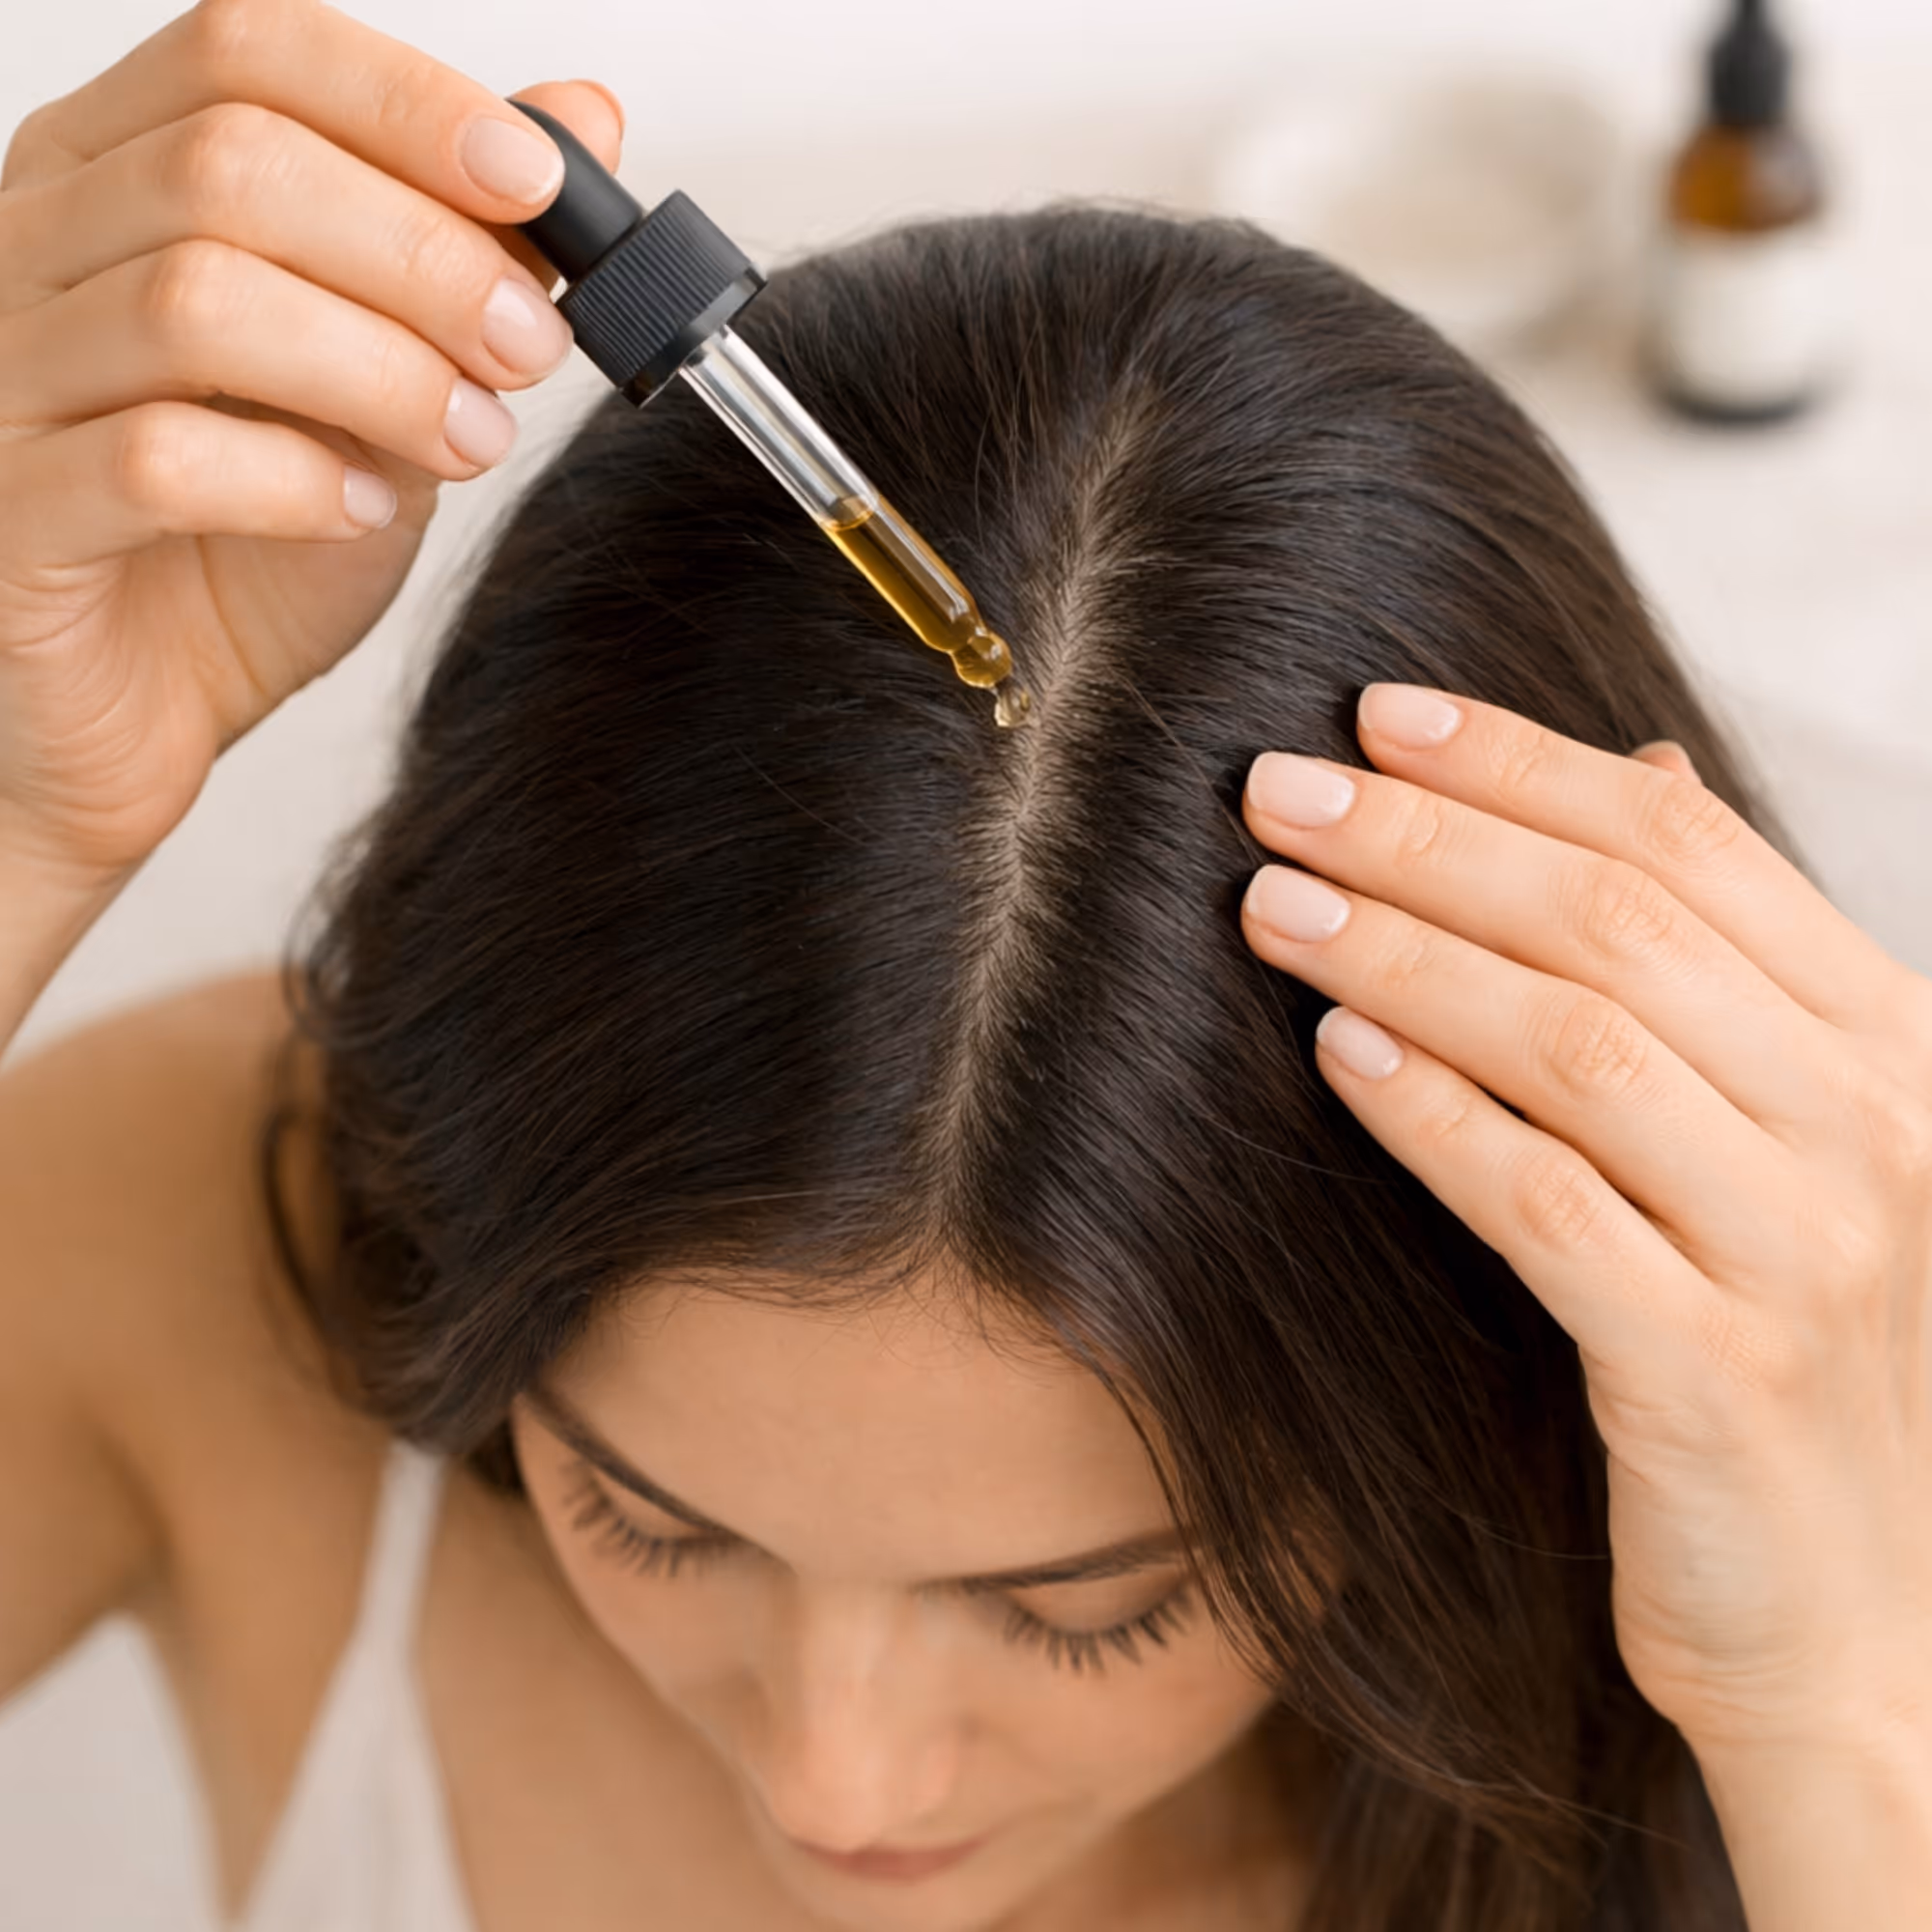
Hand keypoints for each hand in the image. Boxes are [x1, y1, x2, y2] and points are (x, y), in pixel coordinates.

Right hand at [0, 0, 621, 878]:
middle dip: (423, 257)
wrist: (133, 713)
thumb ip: (463, 253)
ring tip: (469, 441)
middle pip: (230, 166)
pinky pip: (152, 460)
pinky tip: (363, 509)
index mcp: (115, 178)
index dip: (407, 102)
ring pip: (194, 301)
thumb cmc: (235, 551)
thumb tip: (583, 121)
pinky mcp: (11, 512)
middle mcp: (33, 246)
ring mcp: (3, 376)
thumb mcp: (380, 382)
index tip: (538, 181)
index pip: (246, 52)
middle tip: (527, 349)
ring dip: (380, 370)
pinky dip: (294, 481)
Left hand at [1239, 683, 1931, 1757]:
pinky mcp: (1718, 1373)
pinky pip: (1546, 1203)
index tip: (1375, 714)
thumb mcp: (1793, 1139)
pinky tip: (1335, 1050)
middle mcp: (1873, 1125)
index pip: (1688, 847)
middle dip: (1429, 837)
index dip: (1522, 762)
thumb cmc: (1795, 1354)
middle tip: (1275, 787)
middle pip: (1616, 924)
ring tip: (1269, 901)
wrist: (1869, 1624)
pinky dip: (1432, 1113)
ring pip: (1578, 1043)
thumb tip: (1643, 770)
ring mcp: (1809, 1250)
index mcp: (1894, 1042)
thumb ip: (1728, 968)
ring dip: (1404, 954)